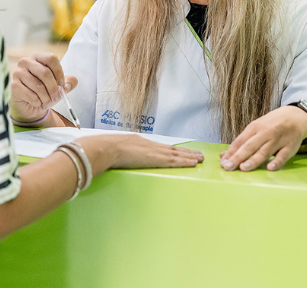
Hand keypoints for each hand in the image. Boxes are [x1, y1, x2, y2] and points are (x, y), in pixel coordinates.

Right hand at [11, 53, 77, 121]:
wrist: (29, 105)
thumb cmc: (45, 92)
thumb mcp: (59, 86)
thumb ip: (68, 82)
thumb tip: (70, 83)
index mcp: (38, 57)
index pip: (51, 58)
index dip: (59, 72)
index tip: (62, 84)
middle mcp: (26, 62)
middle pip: (45, 73)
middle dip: (53, 88)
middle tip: (57, 97)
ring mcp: (17, 73)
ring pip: (38, 86)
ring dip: (46, 98)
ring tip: (47, 102)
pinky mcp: (13, 86)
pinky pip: (30, 95)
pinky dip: (37, 102)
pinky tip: (38, 103)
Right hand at [83, 134, 203, 168]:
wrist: (106, 148)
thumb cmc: (106, 150)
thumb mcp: (115, 150)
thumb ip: (119, 155)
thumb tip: (114, 161)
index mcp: (140, 143)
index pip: (161, 148)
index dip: (173, 150)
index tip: (183, 151)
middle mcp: (150, 145)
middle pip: (173, 149)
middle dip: (186, 152)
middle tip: (199, 155)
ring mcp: (154, 151)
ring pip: (176, 154)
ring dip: (189, 157)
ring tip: (200, 159)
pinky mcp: (155, 159)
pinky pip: (174, 161)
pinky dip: (185, 161)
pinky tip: (193, 163)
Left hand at [220, 106, 306, 171]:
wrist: (295, 117)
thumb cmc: (271, 125)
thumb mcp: (255, 129)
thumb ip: (241, 143)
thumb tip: (223, 155)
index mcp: (255, 128)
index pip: (240, 141)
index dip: (231, 152)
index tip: (223, 163)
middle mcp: (265, 133)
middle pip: (250, 146)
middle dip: (238, 157)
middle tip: (228, 167)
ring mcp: (278, 140)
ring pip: (264, 151)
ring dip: (254, 160)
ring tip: (243, 168)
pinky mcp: (290, 147)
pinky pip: (283, 155)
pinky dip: (277, 162)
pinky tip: (270, 168)